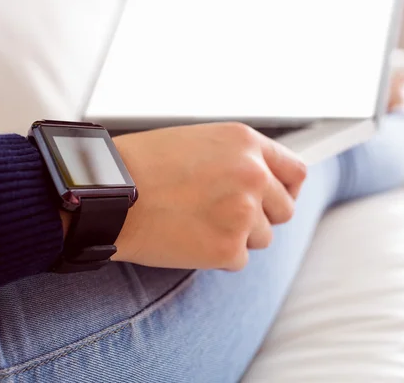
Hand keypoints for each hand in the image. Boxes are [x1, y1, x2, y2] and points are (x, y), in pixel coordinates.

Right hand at [108, 122, 306, 270]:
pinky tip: (188, 238)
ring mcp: (243, 212)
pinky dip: (217, 256)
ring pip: (262, 238)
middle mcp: (253, 174)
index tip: (278, 199)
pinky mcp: (228, 247)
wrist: (107, 193)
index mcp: (245, 143)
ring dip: (236, 236)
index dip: (287, 189)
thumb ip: (238, 159)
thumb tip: (266, 182)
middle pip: (284, 210)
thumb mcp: (199, 143)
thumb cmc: (142, 165)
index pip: (295, 172)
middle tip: (226, 216)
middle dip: (260, 216)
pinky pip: (238, 259)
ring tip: (197, 223)